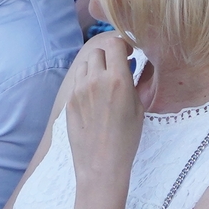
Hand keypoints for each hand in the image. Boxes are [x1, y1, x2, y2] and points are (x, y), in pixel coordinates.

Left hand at [65, 34, 155, 183]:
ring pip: (85, 64)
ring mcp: (79, 90)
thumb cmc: (126, 139)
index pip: (114, 44)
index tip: (128, 54)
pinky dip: (86, 81)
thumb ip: (135, 82)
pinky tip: (94, 96)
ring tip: (105, 81)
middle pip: (98, 52)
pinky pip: (77, 80)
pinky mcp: (69, 100)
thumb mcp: (139, 108)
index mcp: (116, 80)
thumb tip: (133, 65)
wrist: (101, 164)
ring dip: (96, 67)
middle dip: (109, 56)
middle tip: (118, 68)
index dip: (122, 46)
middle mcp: (95, 80)